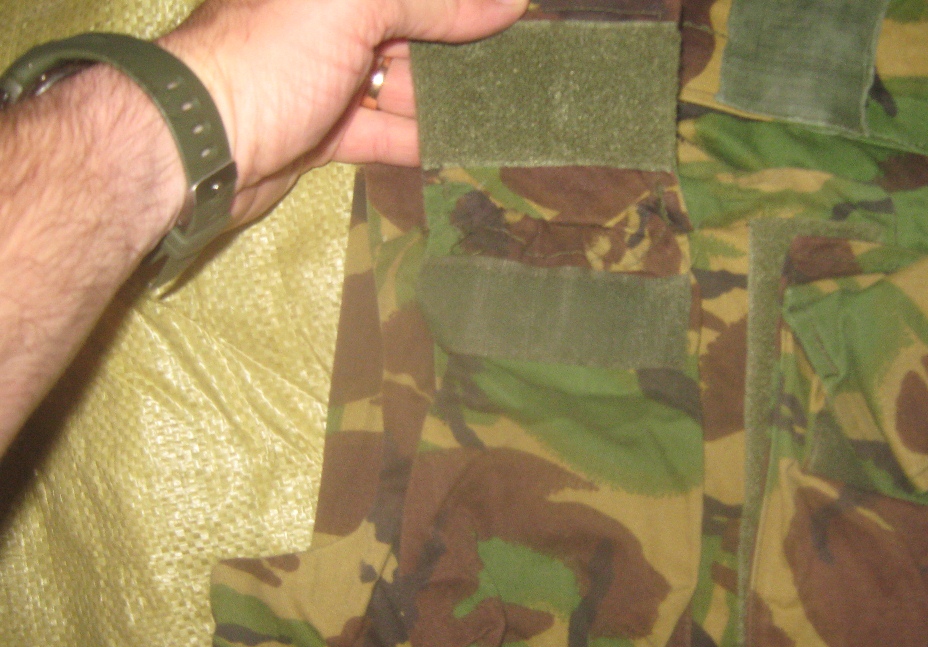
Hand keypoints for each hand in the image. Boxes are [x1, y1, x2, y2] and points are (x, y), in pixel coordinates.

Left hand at [159, 0, 527, 224]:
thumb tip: (507, 3)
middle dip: (462, 50)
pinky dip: (420, 141)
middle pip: (412, 31)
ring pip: (402, 86)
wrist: (202, 148)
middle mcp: (329, 22)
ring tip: (507, 111)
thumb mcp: (353, 6)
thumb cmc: (273, 58)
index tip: (517, 17)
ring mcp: (326, 80)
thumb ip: (432, 3)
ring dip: (450, 101)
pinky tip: (464, 147)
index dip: (462, 6)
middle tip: (521, 70)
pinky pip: (383, 134)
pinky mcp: (324, 133)